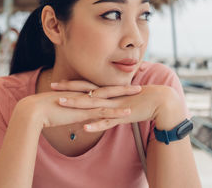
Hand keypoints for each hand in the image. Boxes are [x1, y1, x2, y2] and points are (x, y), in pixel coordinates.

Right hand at [15, 89, 133, 129]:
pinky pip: (104, 112)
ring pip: (109, 98)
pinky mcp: (83, 112)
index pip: (98, 88)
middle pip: (107, 89)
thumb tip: (70, 112)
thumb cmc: (43, 111)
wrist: (34, 110)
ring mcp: (85, 103)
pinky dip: (116, 112)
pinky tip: (128, 113)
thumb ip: (67, 110)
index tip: (121, 83)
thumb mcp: (58, 109)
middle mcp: (84, 95)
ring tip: (139, 91)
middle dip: (123, 86)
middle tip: (137, 83)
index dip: (110, 86)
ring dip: (125, 95)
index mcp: (79, 94)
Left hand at [51, 80, 183, 131]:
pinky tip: (84, 128)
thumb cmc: (141, 98)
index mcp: (108, 91)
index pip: (86, 85)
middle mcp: (109, 96)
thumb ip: (110, 98)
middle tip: (51, 88)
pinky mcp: (122, 116)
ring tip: (61, 103)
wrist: (160, 100)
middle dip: (68, 90)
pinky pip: (106, 122)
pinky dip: (95, 125)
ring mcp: (114, 106)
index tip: (56, 83)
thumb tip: (100, 97)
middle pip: (84, 91)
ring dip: (76, 104)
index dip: (70, 84)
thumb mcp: (122, 96)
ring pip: (92, 105)